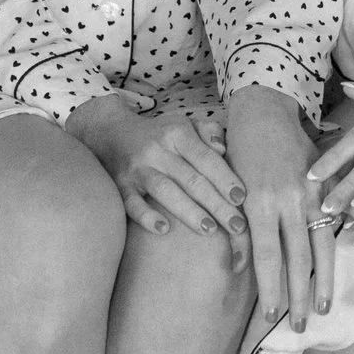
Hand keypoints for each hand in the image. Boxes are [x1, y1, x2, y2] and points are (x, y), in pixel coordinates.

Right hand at [65, 95, 247, 253]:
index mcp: (177, 133)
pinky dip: (146, 216)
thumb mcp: (184, 124)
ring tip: (210, 229)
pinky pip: (131, 203)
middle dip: (216, 203)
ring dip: (188, 211)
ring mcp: (137, 169)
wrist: (110, 133)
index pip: (206, 158)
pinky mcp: (120, 186)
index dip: (225, 177)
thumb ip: (208, 133)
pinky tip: (163, 229)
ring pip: (165, 191)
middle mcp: (157, 150)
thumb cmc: (159, 134)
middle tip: (238, 225)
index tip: (242, 198)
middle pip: (191, 179)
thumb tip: (223, 148)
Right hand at [224, 87, 330, 335]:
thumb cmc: (296, 146)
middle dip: (298, 294)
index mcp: (317, 195)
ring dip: (270, 286)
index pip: (322, 247)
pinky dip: (241, 257)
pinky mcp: (238, 196)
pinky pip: (240, 234)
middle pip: (296, 257)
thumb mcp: (330, 171)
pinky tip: (241, 277)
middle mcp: (293, 200)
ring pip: (268, 252)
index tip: (324, 309)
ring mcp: (263, 198)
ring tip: (272, 314)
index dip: (323, 280)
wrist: (260, 113)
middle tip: (298, 326)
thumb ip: (351, 204)